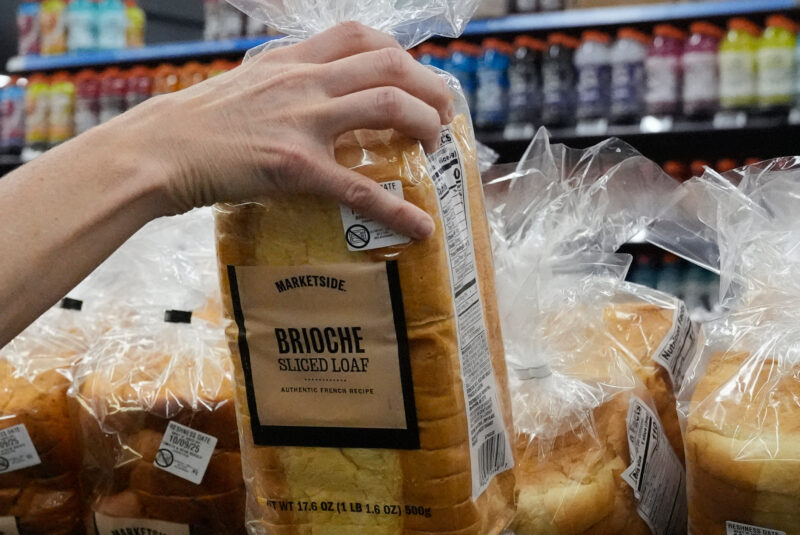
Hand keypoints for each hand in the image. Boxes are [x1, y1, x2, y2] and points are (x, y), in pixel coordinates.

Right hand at [117, 22, 451, 238]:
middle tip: (443, 114)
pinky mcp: (294, 166)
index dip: (402, 54)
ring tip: (436, 148)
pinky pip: (359, 187)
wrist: (156, 150)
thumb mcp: (245, 85)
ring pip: (388, 104)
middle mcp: (303, 81)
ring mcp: (301, 121)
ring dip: (426, 124)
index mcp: (291, 59)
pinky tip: (420, 226)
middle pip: (389, 63)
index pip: (360, 35)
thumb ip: (284, 85)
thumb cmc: (195, 123)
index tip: (417, 77)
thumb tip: (314, 100)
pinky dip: (397, 208)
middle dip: (430, 86)